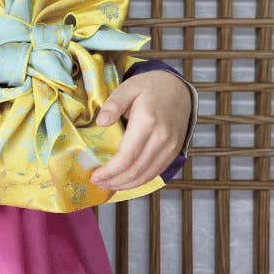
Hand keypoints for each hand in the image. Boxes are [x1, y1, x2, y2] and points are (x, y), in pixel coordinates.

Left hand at [89, 71, 190, 190]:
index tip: (95, 176)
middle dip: (115, 181)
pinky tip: (125, 181)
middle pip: (136, 170)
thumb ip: (113, 104)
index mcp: (148, 122)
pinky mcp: (174, 151)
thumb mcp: (128, 88)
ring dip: (126, 185)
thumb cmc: (149, 88)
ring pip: (146, 175)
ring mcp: (171, 146)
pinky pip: (156, 172)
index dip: (110, 171)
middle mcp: (162, 137)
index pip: (127, 157)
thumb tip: (101, 122)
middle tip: (98, 183)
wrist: (178, 89)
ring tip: (109, 185)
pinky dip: (139, 181)